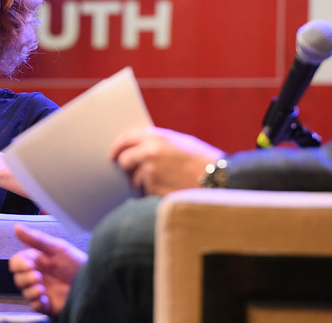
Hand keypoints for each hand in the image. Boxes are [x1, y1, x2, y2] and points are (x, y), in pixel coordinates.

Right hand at [9, 224, 87, 315]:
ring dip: (30, 290)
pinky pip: (34, 306)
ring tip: (42, 289)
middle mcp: (37, 275)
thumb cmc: (77, 264)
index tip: (29, 264)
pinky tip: (46, 299)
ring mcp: (41, 290)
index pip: (17, 262)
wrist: (93, 283)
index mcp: (37, 261)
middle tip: (37, 276)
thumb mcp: (57, 248)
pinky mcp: (47, 304)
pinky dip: (36, 302)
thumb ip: (36, 239)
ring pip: (24, 292)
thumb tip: (17, 227)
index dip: (19, 264)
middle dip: (25, 277)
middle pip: (18, 277)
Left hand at [109, 126, 224, 195]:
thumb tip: (136, 148)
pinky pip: (143, 192)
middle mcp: (149, 153)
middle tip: (135, 172)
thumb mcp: (181, 142)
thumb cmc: (202, 160)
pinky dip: (150, 193)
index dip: (117, 147)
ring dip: (142, 183)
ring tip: (164, 182)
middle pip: (124, 161)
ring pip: (134, 179)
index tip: (113, 155)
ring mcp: (150, 172)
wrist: (218, 179)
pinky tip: (166, 190)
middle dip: (127, 168)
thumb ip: (158, 142)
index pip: (126, 138)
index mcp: (156, 138)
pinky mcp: (153, 190)